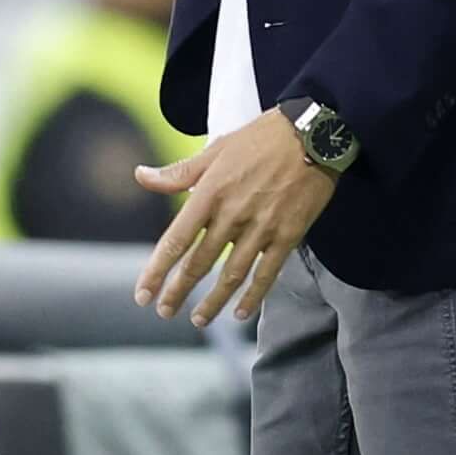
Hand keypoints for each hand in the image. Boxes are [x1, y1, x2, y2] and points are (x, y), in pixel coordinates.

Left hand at [134, 111, 336, 327]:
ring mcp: (262, 226)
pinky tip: (240, 312)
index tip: (143, 294)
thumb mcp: (216, 149)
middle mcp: (233, 214)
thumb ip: (179, 173)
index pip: (176, 240)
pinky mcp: (289, 234)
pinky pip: (268, 272)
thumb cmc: (261, 138)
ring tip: (199, 320)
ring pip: (232, 274)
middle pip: (200, 263)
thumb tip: (141, 176)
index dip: (157, 271)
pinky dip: (254, 295)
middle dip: (179, 291)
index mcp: (210, 192)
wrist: (314, 134)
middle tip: (165, 311)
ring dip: (213, 300)